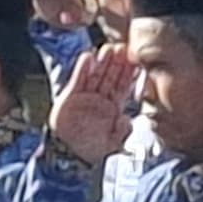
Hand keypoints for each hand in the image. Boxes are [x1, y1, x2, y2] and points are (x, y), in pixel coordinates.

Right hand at [46, 38, 137, 163]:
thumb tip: (127, 120)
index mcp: (113, 108)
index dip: (127, 75)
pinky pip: (78, 80)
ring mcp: (86, 96)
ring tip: (107, 49)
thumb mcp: (111, 145)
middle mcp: (101, 99)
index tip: (134, 61)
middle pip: (110, 77)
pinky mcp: (70, 96)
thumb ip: (121, 133)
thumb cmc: (92, 150)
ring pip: (96, 76)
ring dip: (101, 63)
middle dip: (116, 63)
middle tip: (122, 48)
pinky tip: (88, 57)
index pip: (122, 87)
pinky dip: (82, 69)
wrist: (68, 153)